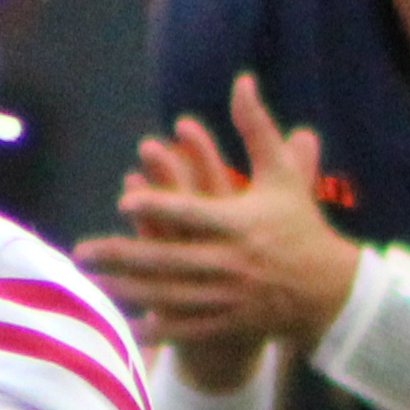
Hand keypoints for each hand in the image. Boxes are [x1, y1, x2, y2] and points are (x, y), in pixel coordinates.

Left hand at [73, 75, 360, 358]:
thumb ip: (256, 128)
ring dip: (127, 291)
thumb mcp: (282, 174)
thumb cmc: (299, 224)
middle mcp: (232, 262)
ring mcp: (229, 297)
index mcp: (240, 223)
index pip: (193, 212)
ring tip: (90, 284)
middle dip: (121, 256)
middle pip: (168, 258)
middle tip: (81, 252)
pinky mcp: (230, 324)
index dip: (159, 205)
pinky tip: (127, 327)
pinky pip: (189, 329)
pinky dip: (160, 329)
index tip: (123, 199)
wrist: (329, 289)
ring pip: (170, 295)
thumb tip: (241, 81)